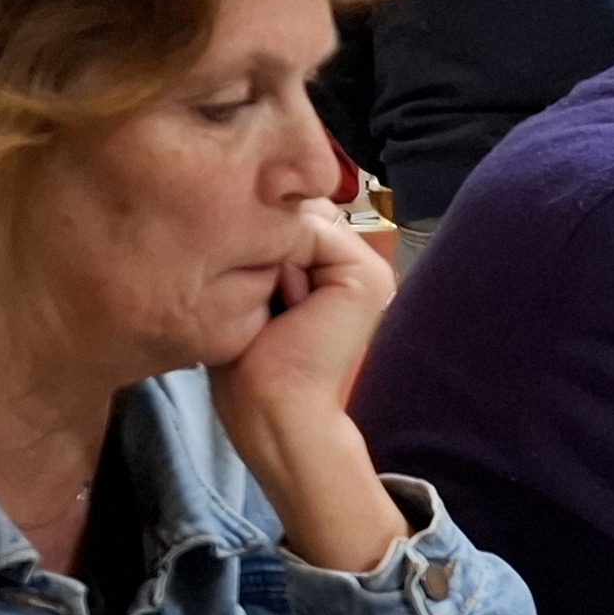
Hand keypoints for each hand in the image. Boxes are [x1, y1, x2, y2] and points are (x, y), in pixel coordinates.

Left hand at [210, 202, 408, 574]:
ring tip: (275, 306)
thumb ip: (260, 248)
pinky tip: (288, 305)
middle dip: (266, 242)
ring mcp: (368, 269)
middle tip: (262, 302)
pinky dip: (287, 265)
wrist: (274, 409)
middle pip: (297, 214)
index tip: (245, 287)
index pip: (289, 219)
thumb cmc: (250, 366)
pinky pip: (313, 234)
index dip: (258, 237)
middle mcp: (355, 265)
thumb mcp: (247, 293)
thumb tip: (251, 205)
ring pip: (302, 220)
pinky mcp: (368, 277)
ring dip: (273, 255)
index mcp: (332, 272)